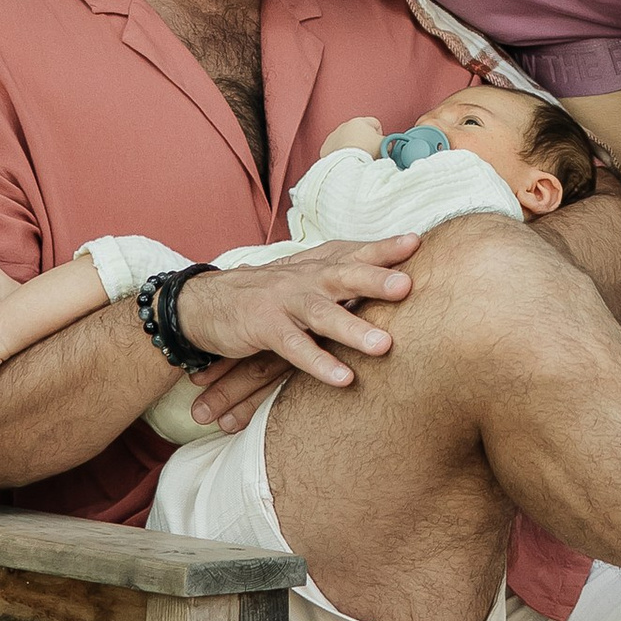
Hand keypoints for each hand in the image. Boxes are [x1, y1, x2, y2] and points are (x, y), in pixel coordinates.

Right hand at [176, 237, 420, 393]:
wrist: (204, 304)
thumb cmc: (269, 295)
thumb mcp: (306, 282)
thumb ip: (343, 282)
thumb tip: (395, 283)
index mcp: (317, 266)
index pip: (353, 253)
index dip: (383, 248)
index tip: (416, 242)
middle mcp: (304, 278)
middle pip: (343, 274)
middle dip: (375, 279)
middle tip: (408, 284)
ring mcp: (282, 301)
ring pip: (321, 313)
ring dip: (353, 329)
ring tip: (384, 346)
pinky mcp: (263, 327)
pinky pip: (294, 348)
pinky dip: (318, 362)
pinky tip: (343, 378)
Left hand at [319, 114, 384, 156]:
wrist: (346, 163)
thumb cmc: (364, 151)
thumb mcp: (383, 144)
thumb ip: (386, 141)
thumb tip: (387, 145)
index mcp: (360, 121)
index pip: (375, 124)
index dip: (380, 135)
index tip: (380, 145)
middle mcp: (345, 126)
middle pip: (359, 132)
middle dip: (365, 141)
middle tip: (370, 153)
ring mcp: (334, 136)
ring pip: (346, 140)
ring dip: (352, 147)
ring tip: (357, 159)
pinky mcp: (326, 148)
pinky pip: (336, 150)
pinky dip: (341, 155)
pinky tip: (347, 162)